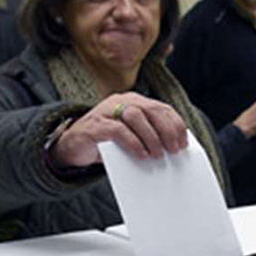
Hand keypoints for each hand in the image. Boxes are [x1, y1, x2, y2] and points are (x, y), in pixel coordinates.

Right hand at [50, 92, 188, 166]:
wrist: (72, 146)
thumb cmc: (106, 142)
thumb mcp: (131, 137)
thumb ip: (147, 137)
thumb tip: (171, 151)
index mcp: (134, 101)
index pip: (161, 108)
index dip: (175, 124)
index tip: (183, 143)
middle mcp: (122, 101)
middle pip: (152, 110)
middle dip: (167, 130)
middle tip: (174, 150)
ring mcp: (106, 110)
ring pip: (136, 116)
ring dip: (151, 137)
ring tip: (158, 155)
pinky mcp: (95, 124)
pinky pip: (117, 130)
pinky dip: (133, 142)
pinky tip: (141, 154)